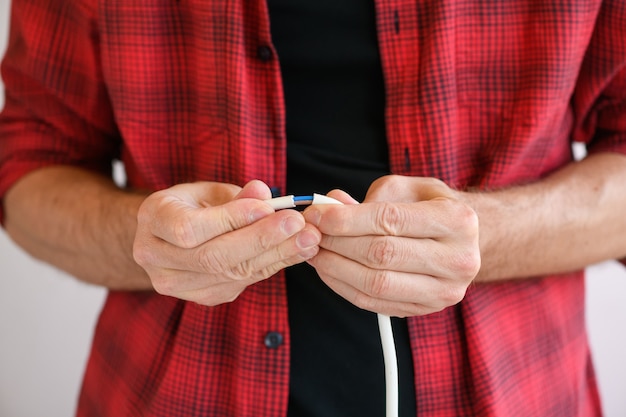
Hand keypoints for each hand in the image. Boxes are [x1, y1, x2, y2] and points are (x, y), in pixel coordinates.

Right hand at [133, 180, 320, 305]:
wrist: (172, 235)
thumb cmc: (193, 205)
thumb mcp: (209, 191)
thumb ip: (234, 195)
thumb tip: (263, 192)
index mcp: (152, 220)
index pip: (189, 229)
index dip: (229, 220)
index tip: (267, 207)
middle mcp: (154, 256)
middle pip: (212, 257)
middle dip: (261, 239)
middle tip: (298, 224)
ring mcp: (175, 283)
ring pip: (230, 274)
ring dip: (275, 255)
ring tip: (307, 238)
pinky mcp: (201, 297)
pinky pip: (241, 284)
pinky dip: (272, 266)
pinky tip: (297, 251)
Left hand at [303, 175, 479, 316]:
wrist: (468, 242)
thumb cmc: (433, 209)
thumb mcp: (411, 188)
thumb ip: (373, 195)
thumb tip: (331, 205)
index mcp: (456, 220)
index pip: (389, 220)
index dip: (346, 219)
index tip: (317, 215)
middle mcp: (457, 259)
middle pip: (381, 255)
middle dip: (337, 243)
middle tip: (311, 233)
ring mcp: (444, 291)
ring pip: (376, 284)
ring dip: (335, 268)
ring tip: (315, 252)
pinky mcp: (426, 309)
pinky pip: (374, 303)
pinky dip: (344, 287)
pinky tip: (328, 270)